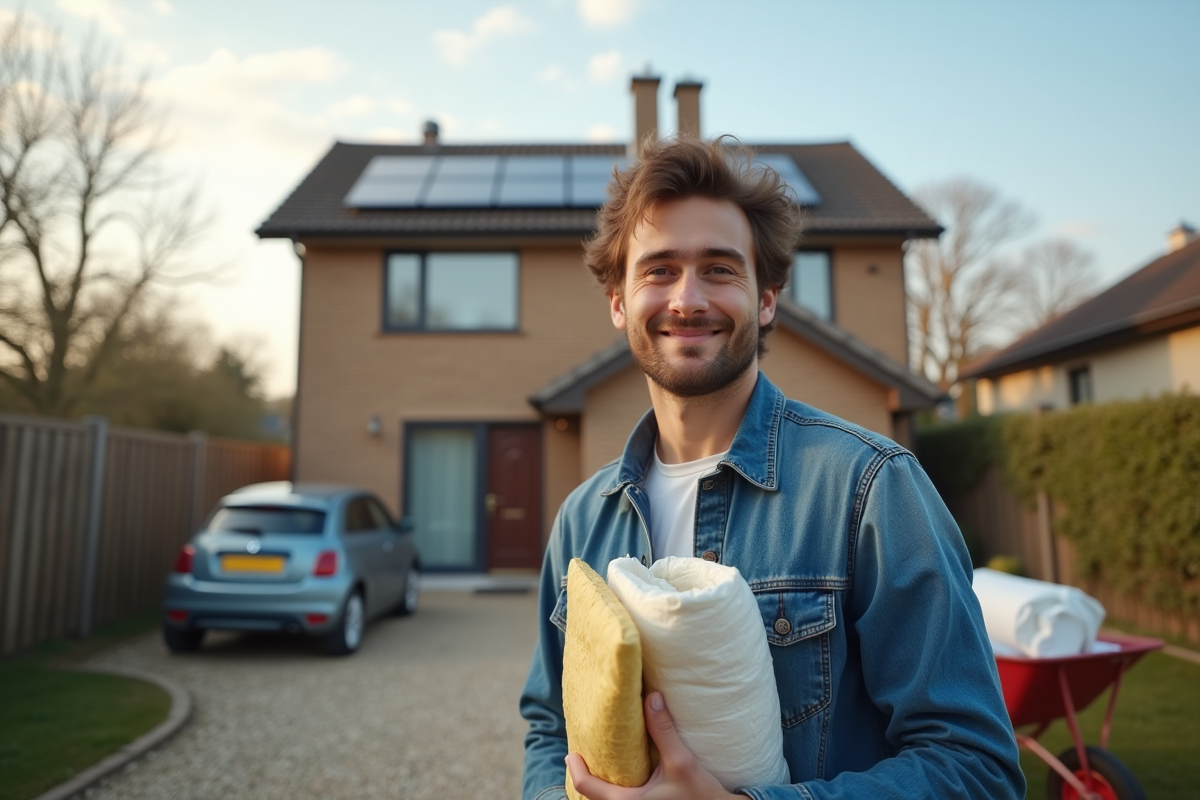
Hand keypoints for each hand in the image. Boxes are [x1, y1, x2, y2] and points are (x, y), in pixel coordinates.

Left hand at [566, 692, 745, 799]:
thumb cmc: (701, 795)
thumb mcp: (681, 761)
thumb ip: (663, 730)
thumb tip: (652, 696)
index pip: (588, 788)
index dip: (576, 769)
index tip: (572, 753)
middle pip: (594, 796)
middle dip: (587, 775)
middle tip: (583, 753)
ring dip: (602, 782)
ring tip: (602, 760)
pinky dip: (616, 787)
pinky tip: (624, 773)